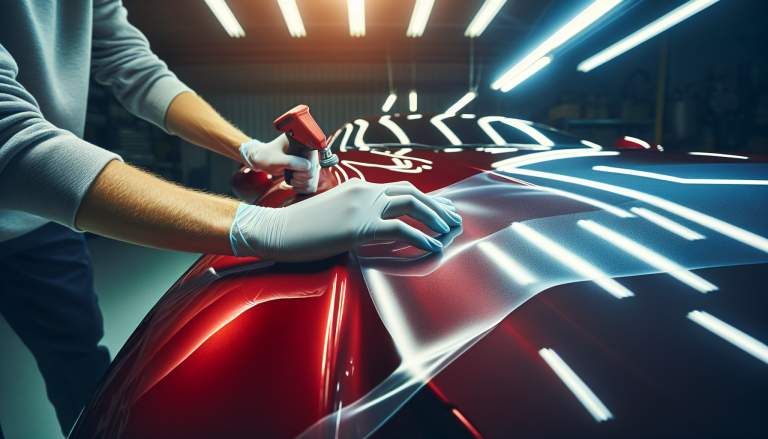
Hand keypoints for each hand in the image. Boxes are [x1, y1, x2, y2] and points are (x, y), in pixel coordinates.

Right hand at [229, 179, 461, 261]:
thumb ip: (354, 213)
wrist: (276, 230)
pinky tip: (433, 247)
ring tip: (449, 231)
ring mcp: (362, 207)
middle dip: (437, 205)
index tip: (441, 208)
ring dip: (435, 218)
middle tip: (453, 218)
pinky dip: (421, 237)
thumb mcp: (332, 213)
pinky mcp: (359, 226)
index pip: (400, 188)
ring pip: (412, 205)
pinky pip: (400, 229)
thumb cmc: (300, 228)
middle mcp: (364, 192)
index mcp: (358, 188)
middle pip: (412, 192)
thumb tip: (371, 225)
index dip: (425, 198)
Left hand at [240, 135, 318, 193]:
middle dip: (303, 178)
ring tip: (292, 182)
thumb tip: (307, 166)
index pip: (314, 157)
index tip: (295, 172)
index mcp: (301, 143)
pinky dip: (304, 188)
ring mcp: (307, 162)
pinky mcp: (305, 170)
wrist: (261, 160)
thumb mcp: (275, 159)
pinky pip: (312, 183)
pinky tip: (295, 187)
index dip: (307, 167)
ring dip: (303, 184)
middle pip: (315, 170)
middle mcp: (307, 152)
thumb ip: (290, 161)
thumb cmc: (266, 156)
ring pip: (314, 178)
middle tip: (292, 178)